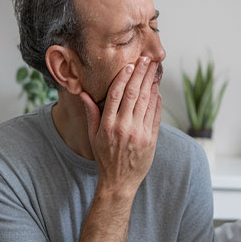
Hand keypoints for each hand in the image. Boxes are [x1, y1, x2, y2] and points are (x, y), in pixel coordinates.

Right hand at [80, 57, 161, 196]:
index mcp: (107, 125)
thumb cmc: (105, 157)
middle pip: (133, 94)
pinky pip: (155, 115)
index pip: (116, 95)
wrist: (119, 181)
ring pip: (146, 102)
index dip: (124, 77)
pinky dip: (157, 100)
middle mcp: (123, 127)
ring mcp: (139, 133)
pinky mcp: (151, 139)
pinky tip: (157, 89)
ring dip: (151, 83)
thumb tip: (83, 93)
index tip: (130, 64)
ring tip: (154, 69)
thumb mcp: (93, 136)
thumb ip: (91, 113)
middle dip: (141, 74)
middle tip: (147, 60)